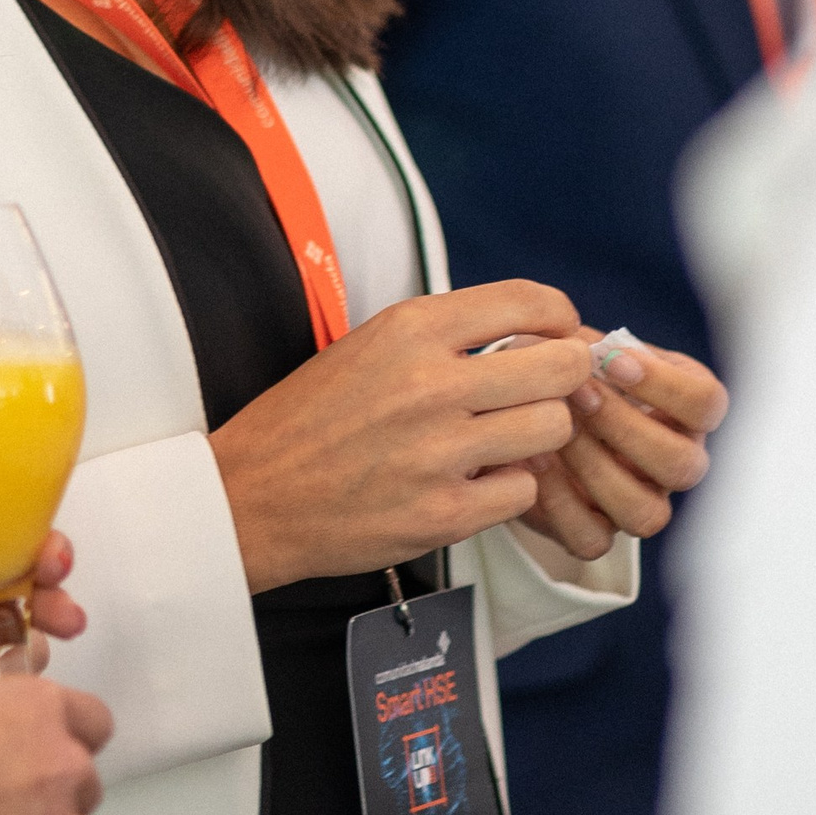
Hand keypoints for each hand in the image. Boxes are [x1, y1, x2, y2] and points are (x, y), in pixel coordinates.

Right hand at [209, 278, 590, 593]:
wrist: (253, 495)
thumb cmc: (309, 419)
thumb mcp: (369, 346)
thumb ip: (444, 337)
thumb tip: (530, 334)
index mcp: (410, 329)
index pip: (527, 301)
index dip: (559, 318)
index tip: (556, 333)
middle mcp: (430, 383)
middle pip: (559, 368)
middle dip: (562, 379)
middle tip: (543, 392)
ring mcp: (440, 452)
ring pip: (552, 429)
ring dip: (537, 438)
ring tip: (503, 442)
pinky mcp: (444, 514)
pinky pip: (523, 492)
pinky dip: (507, 490)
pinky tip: (474, 483)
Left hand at [519, 340, 727, 559]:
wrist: (523, 414)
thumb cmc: (563, 372)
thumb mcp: (577, 347)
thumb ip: (584, 342)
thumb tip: (577, 346)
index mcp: (683, 410)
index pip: (706, 404)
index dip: (666, 385)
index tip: (614, 361)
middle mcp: (673, 462)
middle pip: (684, 466)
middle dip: (626, 427)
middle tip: (579, 392)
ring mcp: (639, 501)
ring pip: (646, 514)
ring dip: (596, 468)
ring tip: (556, 429)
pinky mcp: (596, 532)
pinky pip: (593, 539)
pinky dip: (560, 502)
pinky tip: (534, 461)